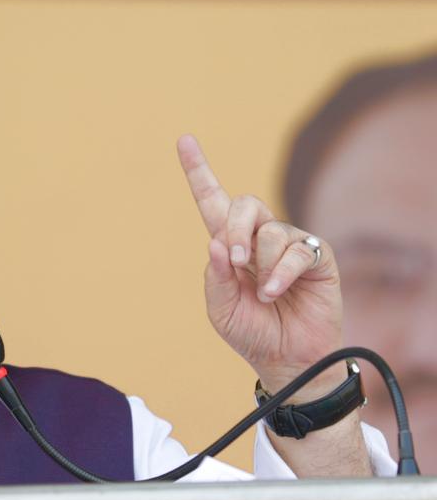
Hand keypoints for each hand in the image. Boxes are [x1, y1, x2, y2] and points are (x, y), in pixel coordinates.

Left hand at [177, 135, 344, 395]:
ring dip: (260, 263)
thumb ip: (215, 276)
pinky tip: (276, 292)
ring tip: (264, 294)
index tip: (183, 140)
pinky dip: (282, 272)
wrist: (287, 358)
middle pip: (242, 204)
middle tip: (234, 261)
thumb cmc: (251, 332)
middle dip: (234, 230)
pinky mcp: (315, 255)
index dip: (198, 171)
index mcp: (228, 246)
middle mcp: (257, 238)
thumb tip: (216, 242)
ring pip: (269, 230)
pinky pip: (297, 249)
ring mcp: (287, 244)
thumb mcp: (220, 308)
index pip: (212, 202)